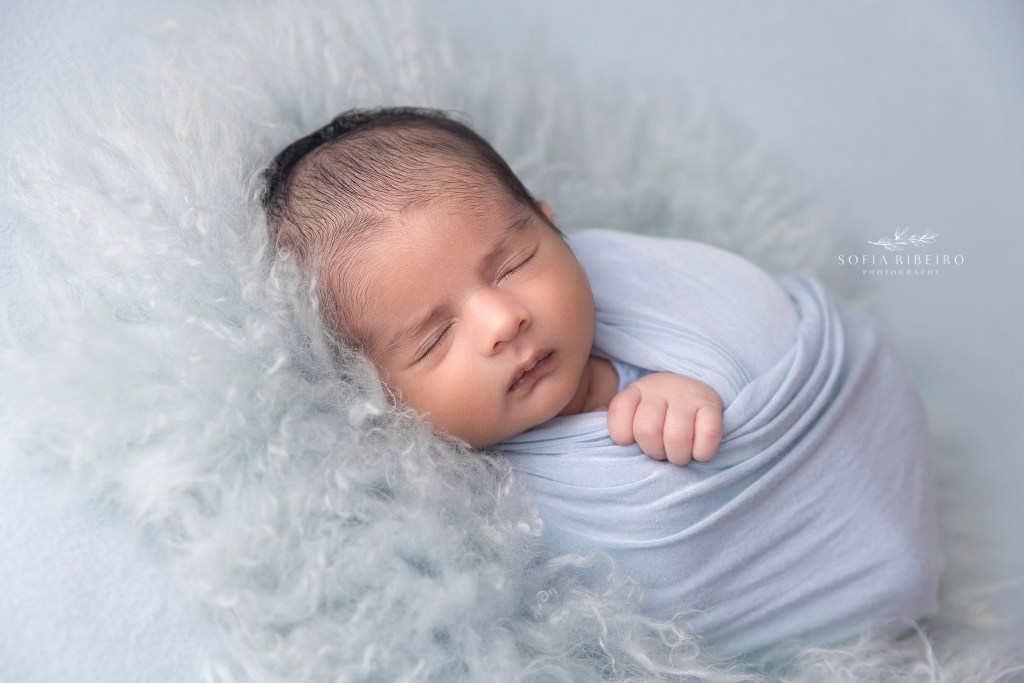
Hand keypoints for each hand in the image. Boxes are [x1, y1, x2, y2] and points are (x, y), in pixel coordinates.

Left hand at [607, 372, 722, 464]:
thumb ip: (618, 427)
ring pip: (676, 437)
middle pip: (646, 430)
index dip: (624, 437)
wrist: (697, 392)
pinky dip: (702, 453)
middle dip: (654, 451)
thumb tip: (587, 444)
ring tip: (679, 453)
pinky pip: (708, 436)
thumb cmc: (660, 416)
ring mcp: (687, 395)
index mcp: (636, 391)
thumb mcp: (634, 413)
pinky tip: (698, 451)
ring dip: (678, 456)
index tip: (633, 441)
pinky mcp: (712, 406)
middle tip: (662, 451)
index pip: (619, 413)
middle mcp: (660, 388)